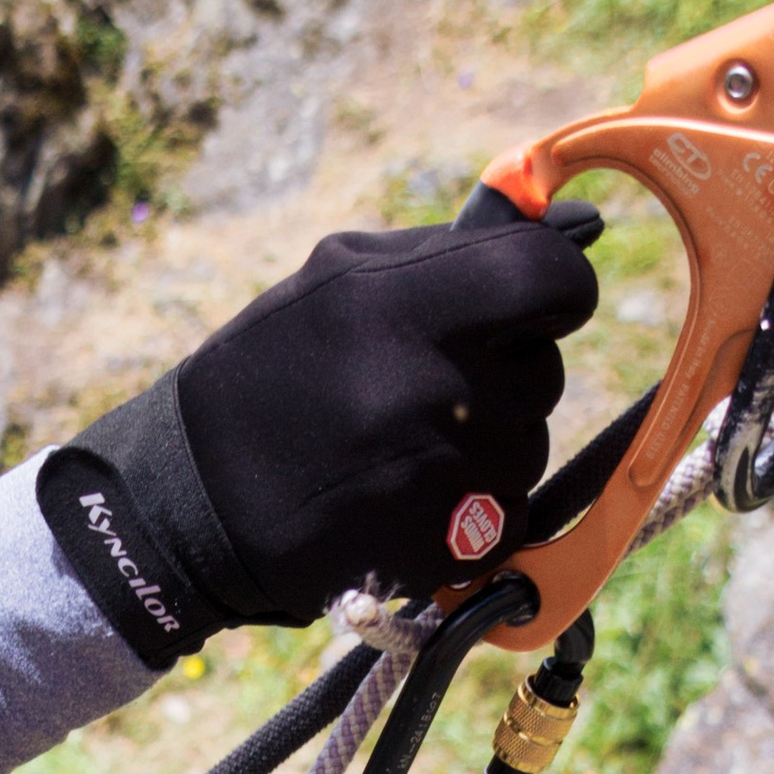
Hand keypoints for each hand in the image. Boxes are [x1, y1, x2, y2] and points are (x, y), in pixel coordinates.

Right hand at [39, 204, 603, 655]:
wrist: (194, 504)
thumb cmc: (270, 372)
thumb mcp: (340, 279)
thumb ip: (455, 251)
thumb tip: (579, 226)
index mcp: (408, 303)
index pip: (553, 279)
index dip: (554, 288)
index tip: (529, 303)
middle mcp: (435, 387)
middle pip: (545, 370)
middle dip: (502, 374)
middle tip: (423, 386)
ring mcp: (444, 476)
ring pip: (528, 446)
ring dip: (486, 444)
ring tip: (404, 446)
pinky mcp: (443, 547)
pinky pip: (508, 514)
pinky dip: (474, 510)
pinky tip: (407, 497)